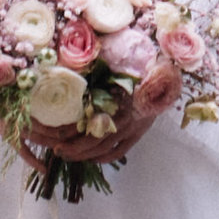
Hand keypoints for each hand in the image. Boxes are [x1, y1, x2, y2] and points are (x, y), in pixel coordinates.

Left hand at [15, 61, 181, 170]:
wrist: (166, 69)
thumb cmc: (135, 62)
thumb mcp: (110, 61)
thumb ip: (91, 68)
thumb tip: (64, 69)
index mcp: (112, 98)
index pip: (83, 121)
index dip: (65, 130)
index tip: (52, 134)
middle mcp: (122, 115)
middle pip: (92, 140)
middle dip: (71, 147)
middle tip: (55, 149)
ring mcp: (133, 126)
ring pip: (103, 149)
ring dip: (83, 155)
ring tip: (67, 154)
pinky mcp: (140, 132)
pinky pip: (120, 151)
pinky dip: (104, 157)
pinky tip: (92, 158)